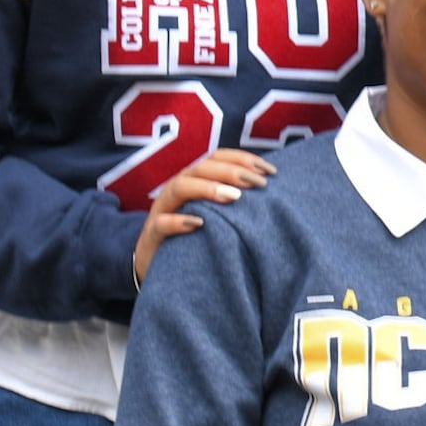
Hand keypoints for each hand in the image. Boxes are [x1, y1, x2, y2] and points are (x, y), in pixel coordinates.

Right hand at [132, 148, 272, 284]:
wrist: (160, 267)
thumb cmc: (198, 235)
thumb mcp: (218, 213)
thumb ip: (236, 198)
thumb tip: (272, 188)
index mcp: (195, 180)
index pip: (217, 158)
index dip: (243, 159)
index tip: (271, 171)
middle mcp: (178, 189)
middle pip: (201, 168)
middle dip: (231, 171)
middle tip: (258, 184)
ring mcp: (162, 210)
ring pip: (179, 187)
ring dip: (207, 188)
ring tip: (234, 197)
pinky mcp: (152, 234)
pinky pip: (161, 223)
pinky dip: (179, 221)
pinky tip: (199, 224)